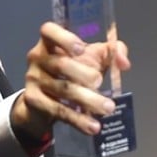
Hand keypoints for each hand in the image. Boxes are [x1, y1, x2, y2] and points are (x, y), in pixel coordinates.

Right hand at [12, 22, 130, 137]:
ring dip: (88, 100)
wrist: (44, 100)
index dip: (64, 38)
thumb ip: (112, 52)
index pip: (48, 30)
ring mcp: (33, 79)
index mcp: (50, 42)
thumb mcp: (91, 57)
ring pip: (62, 89)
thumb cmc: (72, 71)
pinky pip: (58, 110)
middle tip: (99, 82)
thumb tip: (123, 63)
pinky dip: (78, 119)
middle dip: (84, 74)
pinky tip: (93, 126)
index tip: (81, 49)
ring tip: (108, 108)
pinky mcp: (34, 100)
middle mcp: (37, 57)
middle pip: (61, 64)